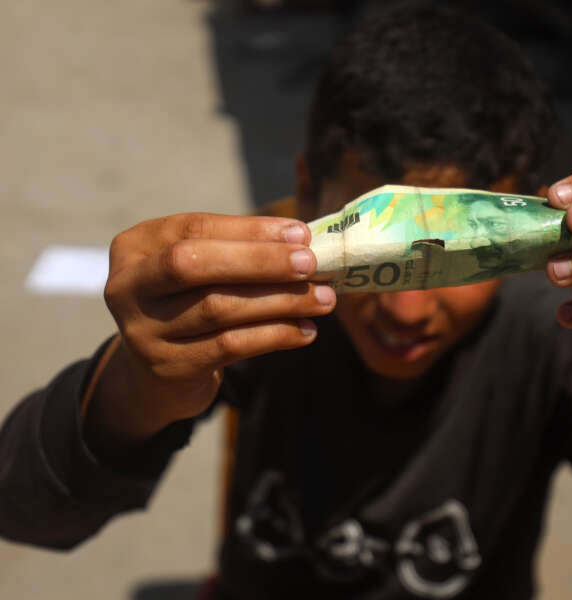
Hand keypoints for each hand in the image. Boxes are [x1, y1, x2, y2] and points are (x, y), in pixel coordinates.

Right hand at [90, 213, 335, 444]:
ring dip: (280, 301)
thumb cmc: (191, 304)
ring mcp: (141, 330)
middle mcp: (127, 286)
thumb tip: (302, 241)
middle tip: (312, 264)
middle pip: (196, 264)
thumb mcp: (201, 270)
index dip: (250, 230)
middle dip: (261, 261)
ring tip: (323, 299)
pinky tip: (305, 331)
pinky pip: (229, 346)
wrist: (156, 374)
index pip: (195, 228)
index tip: (301, 234)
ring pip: (218, 308)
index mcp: (136, 246)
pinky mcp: (167, 366)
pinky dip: (274, 336)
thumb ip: (239, 251)